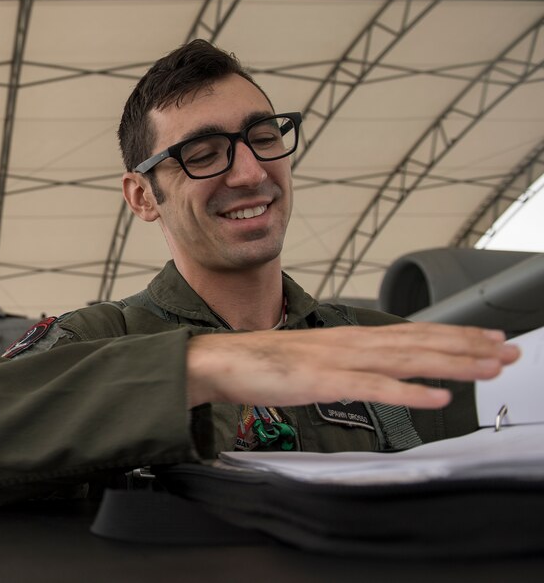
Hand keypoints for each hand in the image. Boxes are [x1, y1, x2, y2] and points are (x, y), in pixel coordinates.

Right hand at [185, 323, 518, 409]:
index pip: (412, 332)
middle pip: (419, 341)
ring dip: (452, 363)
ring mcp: (339, 359)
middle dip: (468, 346)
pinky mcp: (324, 380)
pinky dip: (410, 392)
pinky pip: (375, 387)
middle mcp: (351, 341)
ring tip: (489, 367)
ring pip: (406, 359)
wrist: (220, 361)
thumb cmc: (261, 363)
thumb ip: (345, 363)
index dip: (453, 334)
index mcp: (349, 337)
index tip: (488, 337)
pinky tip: (438, 397)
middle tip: (509, 350)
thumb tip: (372, 371)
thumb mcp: (313, 360)